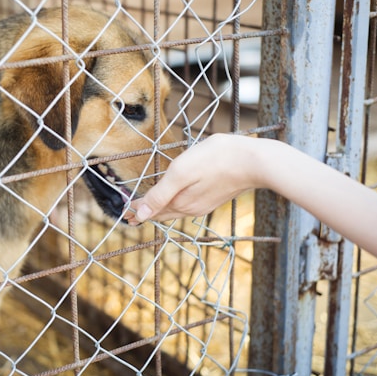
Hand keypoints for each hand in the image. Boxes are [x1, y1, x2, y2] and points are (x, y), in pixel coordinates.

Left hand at [125, 133, 262, 224]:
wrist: (254, 161)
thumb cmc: (216, 160)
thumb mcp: (181, 173)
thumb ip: (160, 194)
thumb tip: (141, 214)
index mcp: (180, 203)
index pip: (151, 209)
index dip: (136, 209)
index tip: (123, 212)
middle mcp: (190, 208)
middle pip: (162, 212)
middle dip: (145, 212)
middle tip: (130, 215)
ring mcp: (203, 204)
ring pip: (175, 209)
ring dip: (160, 209)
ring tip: (149, 209)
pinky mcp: (213, 197)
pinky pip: (187, 204)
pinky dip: (174, 204)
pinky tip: (175, 199)